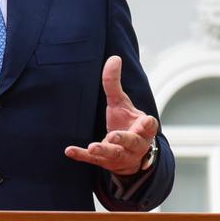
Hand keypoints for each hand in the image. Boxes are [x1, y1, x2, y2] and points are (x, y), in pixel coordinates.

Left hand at [64, 55, 158, 176]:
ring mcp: (120, 155)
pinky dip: (81, 155)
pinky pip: (93, 161)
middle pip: (132, 142)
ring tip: (92, 147)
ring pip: (114, 154)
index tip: (145, 121)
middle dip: (123, 138)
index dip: (147, 125)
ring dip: (104, 150)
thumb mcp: (120, 104)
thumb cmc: (126, 124)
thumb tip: (114, 58)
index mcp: (143, 129)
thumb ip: (114, 84)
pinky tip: (69, 151)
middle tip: (113, 135)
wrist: (128, 154)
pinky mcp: (105, 162)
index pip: (149, 127)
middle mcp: (134, 144)